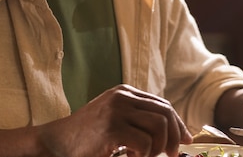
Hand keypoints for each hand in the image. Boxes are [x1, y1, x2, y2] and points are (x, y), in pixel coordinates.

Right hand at [36, 84, 192, 156]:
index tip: (185, 140)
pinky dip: (144, 155)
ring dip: (158, 148)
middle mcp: (123, 96)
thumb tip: (174, 133)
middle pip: (165, 113)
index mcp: (126, 92)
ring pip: (159, 127)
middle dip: (175, 136)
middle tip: (173, 154)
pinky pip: (144, 142)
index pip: (163, 105)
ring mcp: (117, 110)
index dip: (178, 123)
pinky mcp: (112, 128)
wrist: (56, 143)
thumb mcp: (115, 119)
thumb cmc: (87, 136)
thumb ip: (138, 118)